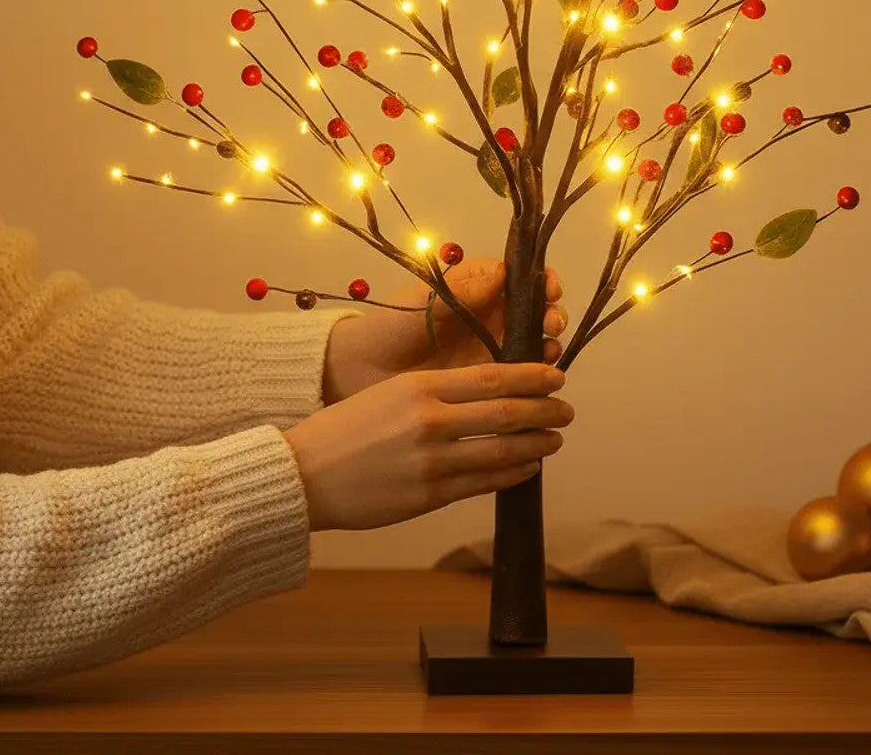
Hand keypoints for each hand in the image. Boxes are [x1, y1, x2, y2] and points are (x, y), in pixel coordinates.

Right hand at [287, 361, 573, 530]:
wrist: (304, 473)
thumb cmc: (344, 429)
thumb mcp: (389, 392)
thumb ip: (435, 393)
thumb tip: (488, 394)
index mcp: (420, 386)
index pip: (492, 376)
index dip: (532, 375)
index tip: (556, 374)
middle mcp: (430, 420)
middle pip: (506, 412)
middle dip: (544, 410)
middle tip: (566, 409)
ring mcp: (432, 461)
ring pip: (501, 450)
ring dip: (536, 445)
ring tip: (554, 440)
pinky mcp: (428, 495)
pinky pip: (483, 483)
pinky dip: (512, 473)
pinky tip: (526, 468)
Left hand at [321, 257, 566, 404]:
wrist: (362, 371)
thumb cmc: (390, 326)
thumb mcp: (425, 302)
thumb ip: (464, 290)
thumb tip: (505, 272)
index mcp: (477, 286)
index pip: (522, 277)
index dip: (543, 281)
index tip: (551, 289)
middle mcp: (490, 315)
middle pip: (536, 310)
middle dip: (552, 314)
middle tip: (551, 326)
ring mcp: (491, 347)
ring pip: (534, 343)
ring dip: (548, 345)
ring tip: (549, 353)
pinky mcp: (486, 381)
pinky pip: (520, 377)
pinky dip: (534, 378)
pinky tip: (538, 382)